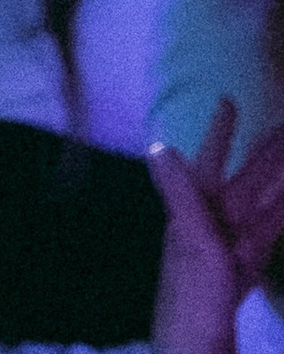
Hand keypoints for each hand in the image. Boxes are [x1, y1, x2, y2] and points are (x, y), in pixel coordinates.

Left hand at [151, 97, 283, 352]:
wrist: (197, 353)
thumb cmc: (195, 302)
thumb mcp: (193, 245)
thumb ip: (182, 196)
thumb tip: (159, 144)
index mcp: (195, 215)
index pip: (210, 162)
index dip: (219, 133)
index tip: (228, 100)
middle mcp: (208, 227)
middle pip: (244, 183)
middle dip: (263, 155)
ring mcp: (225, 253)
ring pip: (257, 209)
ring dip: (276, 185)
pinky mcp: (239, 278)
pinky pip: (262, 241)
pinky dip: (275, 221)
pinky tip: (283, 208)